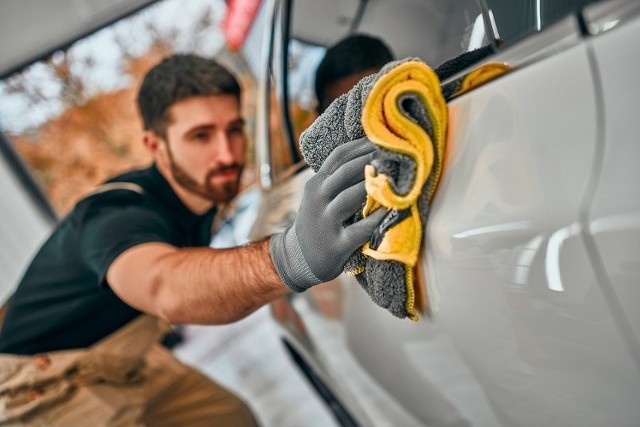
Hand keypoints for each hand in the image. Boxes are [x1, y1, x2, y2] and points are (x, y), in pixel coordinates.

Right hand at [269, 138, 385, 291]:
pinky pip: (360, 229)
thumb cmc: (318, 222)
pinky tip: (393, 211)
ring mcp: (326, 221)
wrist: (299, 258)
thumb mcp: (319, 196)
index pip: (339, 156)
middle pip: (346, 172)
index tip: (384, 139)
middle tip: (396, 154)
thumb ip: (336, 179)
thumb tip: (370, 154)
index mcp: (316, 184)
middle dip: (371, 161)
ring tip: (396, 177)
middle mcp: (318, 199)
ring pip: (350, 197)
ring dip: (374, 186)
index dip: (362, 145)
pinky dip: (378, 219)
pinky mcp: (336, 244)